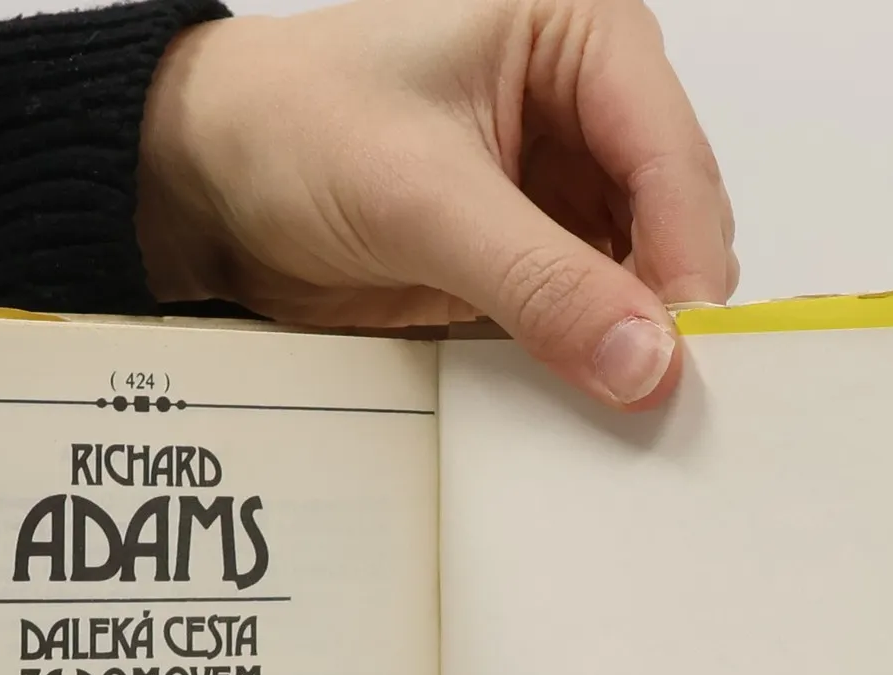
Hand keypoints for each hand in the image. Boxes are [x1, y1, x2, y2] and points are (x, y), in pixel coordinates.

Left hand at [139, 0, 735, 408]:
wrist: (206, 182)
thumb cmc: (291, 129)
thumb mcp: (422, 199)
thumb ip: (540, 283)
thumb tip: (645, 361)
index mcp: (582, 38)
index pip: (673, 157)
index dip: (687, 263)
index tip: (682, 361)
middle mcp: (587, 110)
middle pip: (672, 227)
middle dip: (665, 314)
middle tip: (656, 404)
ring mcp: (560, 192)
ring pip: (636, 286)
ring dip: (626, 350)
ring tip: (619, 417)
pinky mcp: (526, 262)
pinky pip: (582, 325)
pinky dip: (582, 368)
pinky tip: (574, 408)